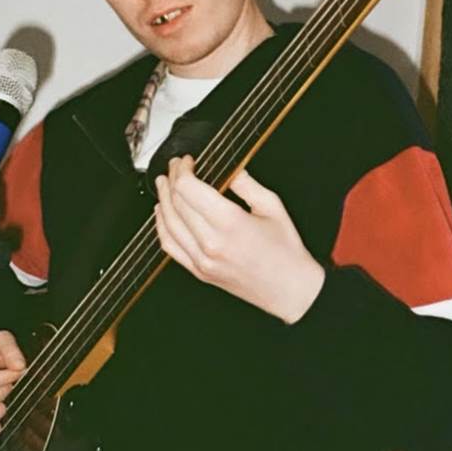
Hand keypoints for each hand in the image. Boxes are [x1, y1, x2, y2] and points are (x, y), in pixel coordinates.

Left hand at [154, 156, 324, 323]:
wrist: (290, 289)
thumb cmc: (285, 252)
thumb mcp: (272, 206)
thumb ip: (246, 183)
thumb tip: (228, 168)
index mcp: (230, 223)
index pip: (189, 189)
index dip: (182, 170)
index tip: (186, 161)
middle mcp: (211, 243)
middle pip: (176, 203)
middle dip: (172, 180)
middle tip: (176, 168)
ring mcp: (202, 260)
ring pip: (168, 224)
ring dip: (162, 200)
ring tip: (163, 184)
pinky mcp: (199, 272)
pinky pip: (170, 247)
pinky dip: (161, 227)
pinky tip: (163, 214)